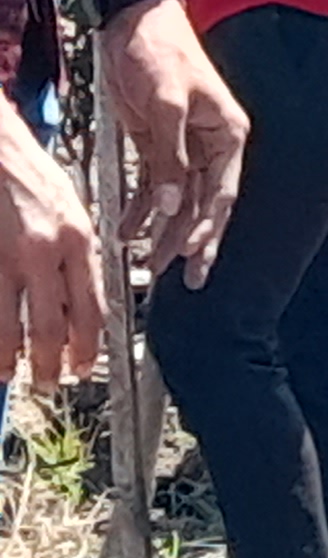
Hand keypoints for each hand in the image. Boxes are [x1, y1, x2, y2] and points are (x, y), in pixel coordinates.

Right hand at [0, 123, 101, 387]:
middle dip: (51, 364)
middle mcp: (43, 253)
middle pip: (51, 326)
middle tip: (50, 384)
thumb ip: (81, 253)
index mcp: (78, 241)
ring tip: (10, 376)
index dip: (86, 346)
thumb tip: (82, 295)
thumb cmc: (29, 173)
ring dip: (11, 358)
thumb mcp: (73, 209)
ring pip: (10, 325)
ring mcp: (4, 257)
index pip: (90, 309)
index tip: (82, 367)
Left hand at [102, 0, 244, 288]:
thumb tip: (172, 206)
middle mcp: (212, 146)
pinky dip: (143, 210)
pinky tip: (131, 232)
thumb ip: (170, 157)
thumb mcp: (165, 104)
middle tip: (184, 279)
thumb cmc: (160, 53)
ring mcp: (184, 146)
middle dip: (191, 242)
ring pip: (178, 201)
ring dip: (164, 232)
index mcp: (229, 135)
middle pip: (204, 205)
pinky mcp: (157, 142)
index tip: (195, 255)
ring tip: (151, 265)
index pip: (222, 192)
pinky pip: (154, 186)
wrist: (133, 20)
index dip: (210, 227)